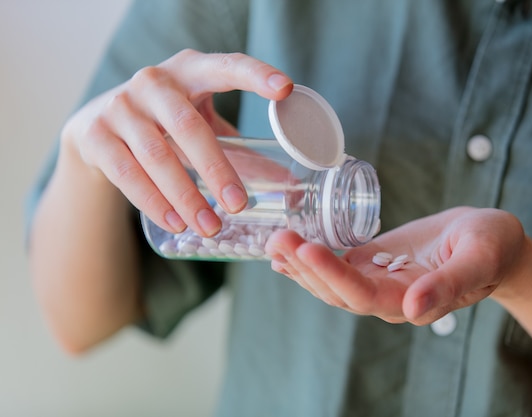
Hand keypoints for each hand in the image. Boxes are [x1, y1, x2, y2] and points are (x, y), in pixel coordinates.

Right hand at [61, 50, 292, 236]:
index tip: (286, 90)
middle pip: (188, 126)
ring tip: (210, 227)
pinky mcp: (95, 134)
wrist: (96, 126)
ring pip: (157, 156)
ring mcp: (120, 106)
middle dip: (216, 169)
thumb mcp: (201, 123)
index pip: (227, 66)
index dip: (256, 75)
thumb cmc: (166, 124)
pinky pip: (126, 173)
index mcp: (191, 71)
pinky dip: (153, 202)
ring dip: (186, 196)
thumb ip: (238, 148)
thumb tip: (285, 185)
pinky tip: (175, 223)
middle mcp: (153, 82)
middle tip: (239, 204)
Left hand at [265, 207, 526, 324]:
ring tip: (275, 241)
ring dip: (300, 264)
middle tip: (279, 237)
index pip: (363, 295)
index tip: (308, 248)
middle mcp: (388, 299)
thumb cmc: (493, 246)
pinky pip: (336, 267)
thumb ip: (449, 284)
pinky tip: (286, 252)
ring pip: (330, 283)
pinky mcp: (372, 264)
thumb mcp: (478, 258)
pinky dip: (310, 260)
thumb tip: (413, 310)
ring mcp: (377, 282)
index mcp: (412, 301)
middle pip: (337, 292)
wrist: (491, 240)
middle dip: (306, 267)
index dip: (333, 275)